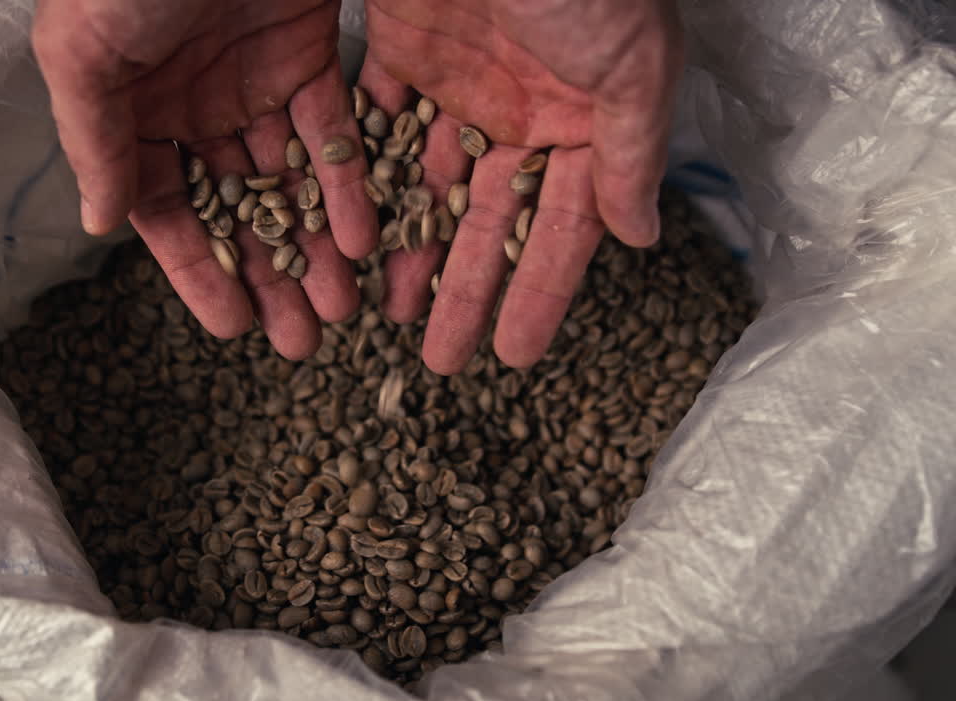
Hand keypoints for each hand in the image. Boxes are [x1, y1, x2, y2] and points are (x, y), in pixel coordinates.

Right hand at [33, 0, 378, 358]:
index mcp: (134, 110)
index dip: (199, 271)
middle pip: (238, 209)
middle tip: (304, 342)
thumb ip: (94, 139)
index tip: (232, 329)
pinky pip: (334, 130)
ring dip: (318, 245)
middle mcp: (195, 105)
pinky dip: (350, 181)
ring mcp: (255, 80)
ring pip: (290, 181)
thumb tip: (102, 225)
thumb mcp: (85, 52)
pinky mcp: (310, 51)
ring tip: (345, 310)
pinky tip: (368, 237)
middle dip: (271, 276)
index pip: (168, 210)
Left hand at [359, 0, 682, 372]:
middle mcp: (519, 109)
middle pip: (485, 219)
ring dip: (409, 249)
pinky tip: (348, 235)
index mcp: (580, 118)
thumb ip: (632, 153)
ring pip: (426, 186)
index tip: (512, 356)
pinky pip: (378, 129)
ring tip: (388, 313)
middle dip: (463, 290)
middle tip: (438, 360)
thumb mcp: (630, 65)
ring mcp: (458, 83)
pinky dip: (363, 179)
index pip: (558, 226)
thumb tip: (641, 237)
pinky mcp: (402, 51)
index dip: (537, 294)